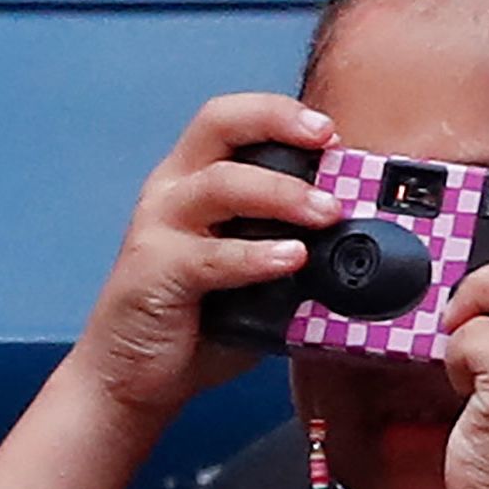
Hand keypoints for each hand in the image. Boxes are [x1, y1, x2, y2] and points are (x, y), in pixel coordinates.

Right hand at [67, 93, 342, 417]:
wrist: (131, 376)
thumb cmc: (194, 322)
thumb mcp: (250, 275)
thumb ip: (289, 250)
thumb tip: (357, 248)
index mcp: (192, 181)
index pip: (232, 120)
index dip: (280, 113)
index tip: (329, 132)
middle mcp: (172, 192)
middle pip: (219, 125)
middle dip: (278, 123)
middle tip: (329, 145)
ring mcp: (158, 228)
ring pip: (220, 185)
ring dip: (281, 194)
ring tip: (325, 214)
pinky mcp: (155, 272)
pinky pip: (211, 256)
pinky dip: (255, 255)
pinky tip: (290, 260)